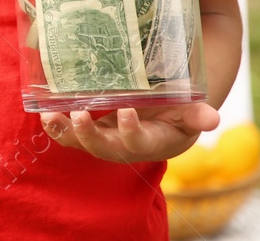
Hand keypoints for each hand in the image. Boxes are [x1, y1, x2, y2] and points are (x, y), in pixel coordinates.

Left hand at [40, 102, 220, 162]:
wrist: (164, 119)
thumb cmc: (178, 113)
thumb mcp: (190, 113)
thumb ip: (198, 115)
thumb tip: (214, 118)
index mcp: (151, 142)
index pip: (139, 142)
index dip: (131, 131)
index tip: (127, 112)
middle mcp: (125, 145)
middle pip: (104, 148)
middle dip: (90, 135)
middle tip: (79, 115)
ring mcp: (105, 139)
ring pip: (83, 143)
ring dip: (65, 131)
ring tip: (51, 115)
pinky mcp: (90, 130)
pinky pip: (70, 134)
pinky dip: (56, 126)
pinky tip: (45, 113)